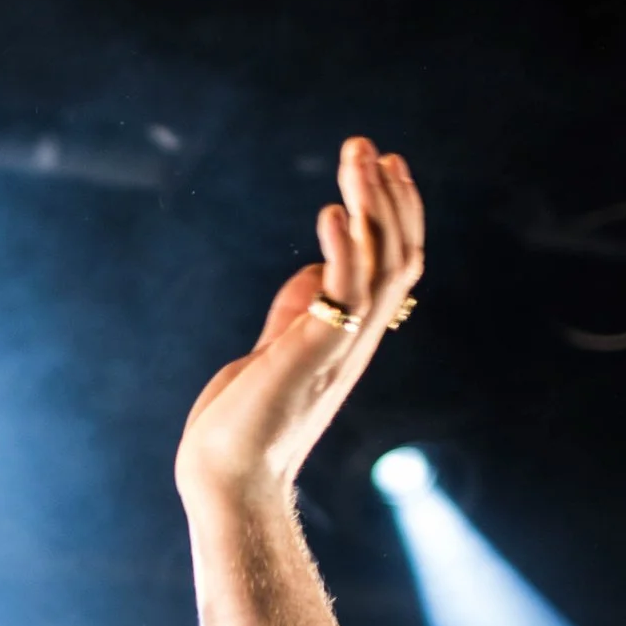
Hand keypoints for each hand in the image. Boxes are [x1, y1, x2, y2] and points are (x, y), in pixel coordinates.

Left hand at [176, 136, 425, 504]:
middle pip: (399, 255)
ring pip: (380, 264)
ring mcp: (340, 348)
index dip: (396, 212)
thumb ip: (297, 311)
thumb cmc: (242, 423)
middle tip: (371, 146)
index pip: (394, 263)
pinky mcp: (312, 355)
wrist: (226, 479)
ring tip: (358, 157)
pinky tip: (332, 212)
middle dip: (389, 196)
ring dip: (371, 205)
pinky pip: (343, 293)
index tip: (385, 164)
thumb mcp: (276, 352)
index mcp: (352, 337)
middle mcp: (358, 340)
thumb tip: (311, 270)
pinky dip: (342, 249)